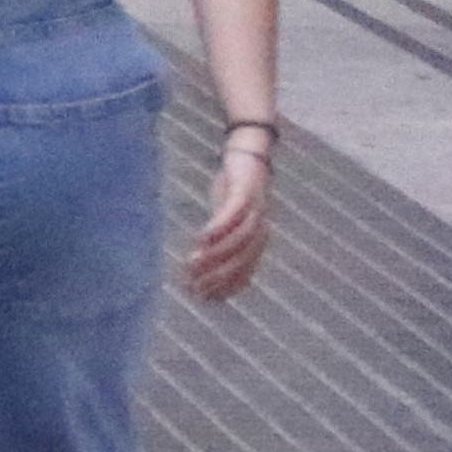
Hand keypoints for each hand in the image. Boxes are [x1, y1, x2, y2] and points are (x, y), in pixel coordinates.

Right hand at [188, 127, 272, 304]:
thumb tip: (201, 259)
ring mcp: (254, 211)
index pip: (244, 274)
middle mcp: (260, 230)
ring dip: (215, 256)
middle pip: (242, 262)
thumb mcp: (228, 217)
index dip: (223, 289)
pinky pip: (232, 215)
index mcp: (258, 241)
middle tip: (192, 286)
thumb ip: (220, 239)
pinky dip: (217, 229)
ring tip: (190, 263)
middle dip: (217, 278)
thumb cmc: (236, 188)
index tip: (202, 299)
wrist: (250, 152)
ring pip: (238, 242)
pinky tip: (199, 237)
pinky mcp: (244, 193)